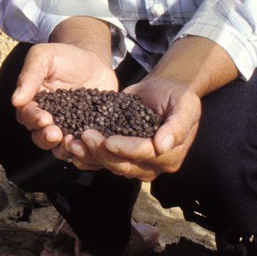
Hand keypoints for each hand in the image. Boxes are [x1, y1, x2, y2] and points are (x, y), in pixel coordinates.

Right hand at [9, 42, 120, 160]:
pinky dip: (84, 149)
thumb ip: (30, 75)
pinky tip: (90, 144)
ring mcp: (68, 128)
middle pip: (40, 136)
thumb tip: (15, 100)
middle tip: (56, 134)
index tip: (44, 118)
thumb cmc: (64, 56)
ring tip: (72, 142)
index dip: (33, 119)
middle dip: (46, 138)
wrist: (93, 59)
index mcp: (33, 103)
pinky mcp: (87, 132)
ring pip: (59, 146)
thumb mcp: (44, 57)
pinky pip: (83, 146)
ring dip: (63, 148)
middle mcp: (48, 119)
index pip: (27, 116)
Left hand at [68, 74, 201, 180]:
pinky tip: (70, 147)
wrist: (164, 90)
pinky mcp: (118, 153)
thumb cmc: (178, 96)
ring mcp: (133, 161)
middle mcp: (150, 164)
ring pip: (109, 165)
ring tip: (72, 142)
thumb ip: (177, 126)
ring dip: (89, 156)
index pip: (145, 155)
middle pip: (124, 165)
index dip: (127, 149)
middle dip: (103, 153)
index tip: (109, 141)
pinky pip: (100, 160)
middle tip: (86, 136)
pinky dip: (85, 156)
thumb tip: (162, 146)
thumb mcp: (186, 106)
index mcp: (170, 156)